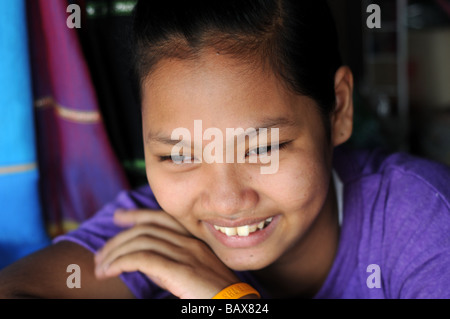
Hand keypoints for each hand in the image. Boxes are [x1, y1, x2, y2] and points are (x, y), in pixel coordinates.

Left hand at [94, 209, 239, 298]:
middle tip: (101, 255)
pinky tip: (110, 271)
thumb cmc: (214, 295)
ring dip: (115, 253)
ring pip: (140, 242)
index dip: (138, 214)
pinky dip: (121, 262)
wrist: (234, 305)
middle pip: (145, 230)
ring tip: (101, 267)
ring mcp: (185, 254)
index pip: (161, 218)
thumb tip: (144, 262)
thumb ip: (171, 263)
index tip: (119, 217)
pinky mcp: (179, 270)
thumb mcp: (192, 274)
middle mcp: (189, 242)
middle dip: (118, 239)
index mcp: (194, 241)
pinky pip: (142, 259)